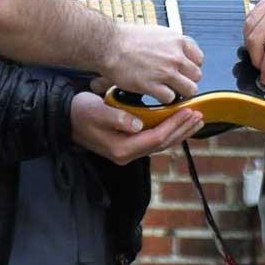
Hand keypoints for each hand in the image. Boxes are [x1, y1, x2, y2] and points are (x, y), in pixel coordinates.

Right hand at [70, 92, 201, 164]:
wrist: (64, 119)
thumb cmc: (79, 112)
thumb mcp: (96, 110)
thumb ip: (117, 117)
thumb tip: (137, 124)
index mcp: (121, 148)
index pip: (156, 138)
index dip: (174, 125)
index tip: (189, 111)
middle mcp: (127, 154)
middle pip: (162, 144)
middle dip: (182, 129)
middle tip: (200, 115)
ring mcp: (127, 152)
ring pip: (160, 144)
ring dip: (179, 132)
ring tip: (196, 121)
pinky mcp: (127, 145)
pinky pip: (154, 141)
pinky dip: (168, 132)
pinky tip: (177, 125)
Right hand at [100, 21, 202, 104]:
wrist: (109, 44)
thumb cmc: (127, 38)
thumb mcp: (156, 33)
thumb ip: (170, 43)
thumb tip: (178, 50)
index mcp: (177, 41)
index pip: (199, 58)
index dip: (190, 66)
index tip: (183, 70)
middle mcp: (175, 56)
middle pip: (196, 76)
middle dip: (186, 80)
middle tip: (175, 82)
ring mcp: (165, 72)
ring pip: (189, 90)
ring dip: (179, 92)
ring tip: (167, 90)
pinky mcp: (153, 85)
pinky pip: (170, 98)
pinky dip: (164, 99)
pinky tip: (155, 93)